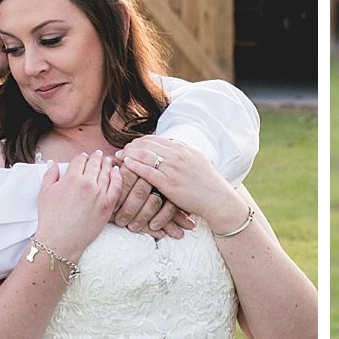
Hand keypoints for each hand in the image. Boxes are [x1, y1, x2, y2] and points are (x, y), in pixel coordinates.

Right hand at [35, 150, 124, 263]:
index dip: (81, 157)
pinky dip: (117, 176)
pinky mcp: (108, 205)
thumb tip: (53, 163)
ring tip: (107, 161)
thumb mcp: (44, 193)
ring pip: (106, 173)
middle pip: (94, 164)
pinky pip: (117, 186)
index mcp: (72, 178)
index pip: (80, 160)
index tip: (83, 156)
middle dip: (96, 157)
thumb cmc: (51, 219)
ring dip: (107, 164)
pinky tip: (116, 172)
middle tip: (98, 154)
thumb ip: (50, 175)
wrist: (60, 240)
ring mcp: (100, 194)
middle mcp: (88, 184)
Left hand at [117, 137, 249, 234]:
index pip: (155, 139)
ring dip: (129, 153)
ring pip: (145, 154)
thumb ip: (181, 152)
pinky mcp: (170, 183)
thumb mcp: (196, 159)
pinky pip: (148, 171)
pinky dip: (135, 166)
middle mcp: (177, 154)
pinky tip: (126, 165)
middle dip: (131, 146)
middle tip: (121, 151)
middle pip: (147, 144)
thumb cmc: (207, 182)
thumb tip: (169, 146)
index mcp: (182, 148)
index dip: (139, 141)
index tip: (130, 146)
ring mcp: (173, 168)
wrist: (218, 199)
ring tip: (120, 157)